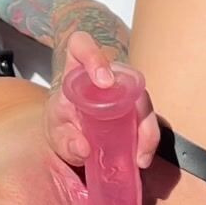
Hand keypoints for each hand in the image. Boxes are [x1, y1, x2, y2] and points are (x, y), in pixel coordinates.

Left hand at [45, 33, 159, 172]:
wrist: (72, 132)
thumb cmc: (63, 120)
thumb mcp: (56, 130)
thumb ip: (64, 139)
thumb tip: (83, 148)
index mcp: (77, 70)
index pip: (81, 45)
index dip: (93, 55)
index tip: (103, 82)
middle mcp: (107, 76)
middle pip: (128, 79)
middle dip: (137, 106)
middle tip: (134, 135)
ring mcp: (125, 91)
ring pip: (144, 102)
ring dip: (147, 130)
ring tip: (140, 157)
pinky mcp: (137, 109)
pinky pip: (149, 120)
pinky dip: (148, 140)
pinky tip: (141, 159)